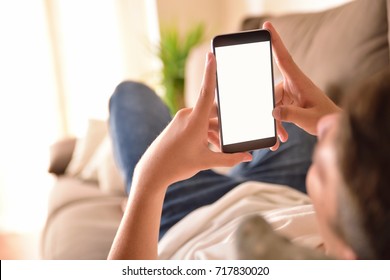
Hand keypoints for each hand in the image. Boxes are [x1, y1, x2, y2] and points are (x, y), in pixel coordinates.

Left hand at [132, 53, 251, 189]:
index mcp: (195, 120)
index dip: (211, 72)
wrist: (152, 171)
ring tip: (223, 148)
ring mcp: (182, 119)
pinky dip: (207, 133)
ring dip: (217, 131)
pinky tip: (213, 147)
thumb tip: (248, 156)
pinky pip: (198, 124)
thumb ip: (229, 158)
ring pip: (207, 120)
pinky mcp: (179, 125)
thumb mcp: (206, 162)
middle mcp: (188, 115)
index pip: (207, 91)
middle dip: (227, 122)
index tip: (212, 54)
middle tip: (239, 129)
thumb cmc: (178, 165)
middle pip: (214, 111)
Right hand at [264, 22, 340, 136]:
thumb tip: (273, 112)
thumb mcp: (309, 118)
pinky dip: (278, 124)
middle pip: (271, 92)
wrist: (334, 126)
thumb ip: (291, 115)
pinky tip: (282, 138)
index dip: (275, 42)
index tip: (267, 27)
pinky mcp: (289, 102)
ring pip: (272, 104)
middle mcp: (293, 85)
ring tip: (280, 138)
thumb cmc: (326, 118)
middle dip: (269, 111)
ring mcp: (290, 93)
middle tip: (274, 130)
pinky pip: (277, 110)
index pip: (284, 59)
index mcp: (299, 82)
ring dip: (275, 122)